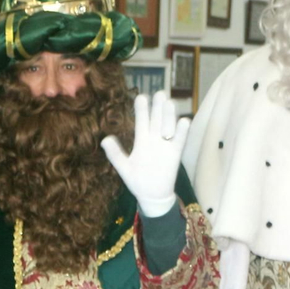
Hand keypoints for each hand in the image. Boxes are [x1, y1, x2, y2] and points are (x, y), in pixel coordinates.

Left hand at [101, 90, 189, 217]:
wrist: (152, 196)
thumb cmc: (137, 181)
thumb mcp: (123, 168)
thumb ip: (115, 154)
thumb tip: (105, 139)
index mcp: (141, 141)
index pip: (141, 122)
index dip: (141, 110)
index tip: (141, 96)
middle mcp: (154, 140)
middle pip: (156, 120)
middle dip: (157, 107)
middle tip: (159, 92)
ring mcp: (166, 146)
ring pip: (168, 126)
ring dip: (169, 115)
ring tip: (169, 102)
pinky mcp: (175, 154)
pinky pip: (180, 141)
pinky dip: (182, 132)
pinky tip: (184, 121)